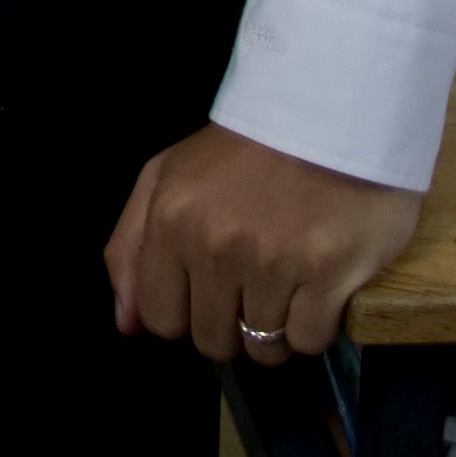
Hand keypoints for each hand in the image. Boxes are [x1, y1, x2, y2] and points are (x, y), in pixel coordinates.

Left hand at [101, 123, 422, 360]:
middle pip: (212, 341)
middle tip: (252, 280)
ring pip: (264, 348)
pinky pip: (309, 341)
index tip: (206, 288)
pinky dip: (314, 324)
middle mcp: (218, 246)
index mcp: (172, 221)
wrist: (329, 108)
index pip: (159, 318)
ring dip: (275, 326)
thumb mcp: (167, 175)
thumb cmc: (245, 148)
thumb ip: (132, 247)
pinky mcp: (329, 273)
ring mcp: (275, 263)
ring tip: (287, 279)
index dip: (184, 310)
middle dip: (229, 322)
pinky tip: (317, 283)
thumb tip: (126, 323)